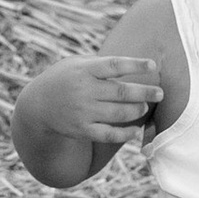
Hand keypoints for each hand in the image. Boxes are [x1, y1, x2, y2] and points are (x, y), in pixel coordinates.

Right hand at [30, 53, 163, 146]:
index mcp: (84, 70)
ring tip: (145, 107)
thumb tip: (131, 65)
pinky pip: (108, 134)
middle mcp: (84, 90)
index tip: (153, 65)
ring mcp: (83, 111)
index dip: (136, 65)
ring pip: (118, 113)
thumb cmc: (63, 79)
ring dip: (136, 111)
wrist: (38, 106)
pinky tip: (135, 131)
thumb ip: (99, 64)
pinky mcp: (82, 129)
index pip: (115, 65)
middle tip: (160, 93)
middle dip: (144, 92)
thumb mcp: (75, 64)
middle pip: (121, 91)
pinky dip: (125, 134)